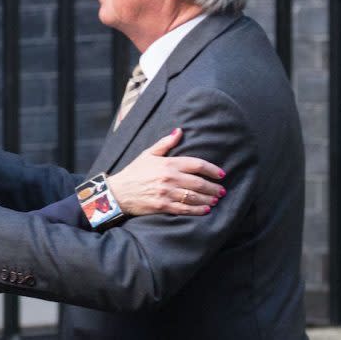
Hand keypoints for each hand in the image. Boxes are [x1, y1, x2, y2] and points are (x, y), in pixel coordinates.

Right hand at [107, 128, 225, 215]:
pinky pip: (185, 209)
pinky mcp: (163, 206)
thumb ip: (165, 143)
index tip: (221, 174)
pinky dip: (197, 210)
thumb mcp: (148, 154)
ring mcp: (166, 193)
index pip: (196, 164)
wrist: (118, 192)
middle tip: (222, 190)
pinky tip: (205, 210)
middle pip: (198, 182)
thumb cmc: (134, 172)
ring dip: (208, 199)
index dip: (211, 169)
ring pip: (194, 197)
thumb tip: (179, 131)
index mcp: (167, 163)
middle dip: (213, 187)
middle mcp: (169, 178)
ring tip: (216, 200)